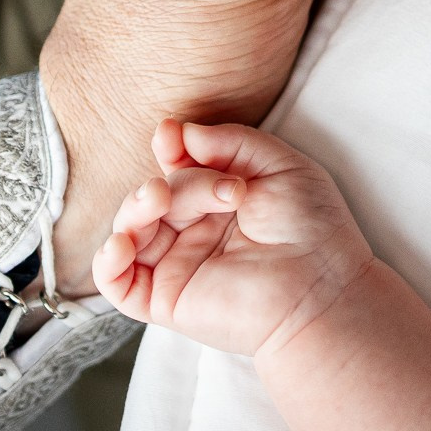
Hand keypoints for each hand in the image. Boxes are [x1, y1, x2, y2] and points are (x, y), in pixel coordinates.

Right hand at [94, 122, 373, 356]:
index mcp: (221, 199)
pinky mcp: (166, 299)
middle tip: (228, 190)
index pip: (179, 167)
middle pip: (158, 193)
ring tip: (160, 197)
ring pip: (131, 228)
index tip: (171, 134)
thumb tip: (179, 131)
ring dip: (137, 206)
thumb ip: (231, 141)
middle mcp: (196, 230)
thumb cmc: (313, 229)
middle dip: (181, 182)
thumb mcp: (280, 164)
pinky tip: (122, 242)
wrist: (323, 289)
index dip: (170, 149)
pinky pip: (116, 282)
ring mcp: (178, 264)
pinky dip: (108, 261)